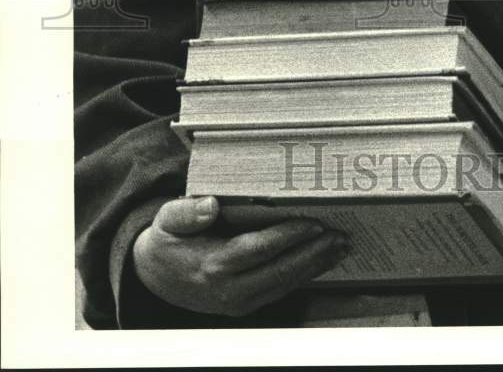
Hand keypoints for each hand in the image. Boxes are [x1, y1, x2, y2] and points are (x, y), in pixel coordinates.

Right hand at [132, 196, 349, 317]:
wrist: (156, 277)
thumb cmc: (167, 242)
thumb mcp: (166, 221)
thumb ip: (184, 213)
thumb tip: (209, 205)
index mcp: (212, 265)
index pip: (257, 250)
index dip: (287, 237)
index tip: (312, 223)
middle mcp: (230, 289)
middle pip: (279, 271)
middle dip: (312, 254)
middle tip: (339, 235)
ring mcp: (240, 301)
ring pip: (285, 284)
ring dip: (316, 266)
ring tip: (341, 246)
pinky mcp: (247, 304)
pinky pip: (282, 289)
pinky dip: (305, 275)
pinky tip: (324, 260)